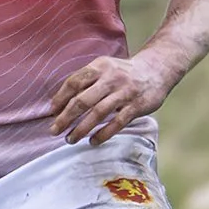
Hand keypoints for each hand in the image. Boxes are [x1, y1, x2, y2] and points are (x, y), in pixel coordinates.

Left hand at [50, 50, 169, 144]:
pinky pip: (117, 123)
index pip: (74, 82)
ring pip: (98, 113)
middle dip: (66, 117)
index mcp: (99, 67)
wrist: (156, 70)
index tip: (51, 113)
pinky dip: (103, 133)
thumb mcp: (104, 68)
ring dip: (82, 128)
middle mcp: (110, 78)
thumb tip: (60, 102)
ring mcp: (124, 93)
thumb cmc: (122, 73)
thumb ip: (86, 81)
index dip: (60, 98)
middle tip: (54, 130)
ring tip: (70, 139)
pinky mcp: (136, 106)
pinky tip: (92, 141)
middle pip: (83, 100)